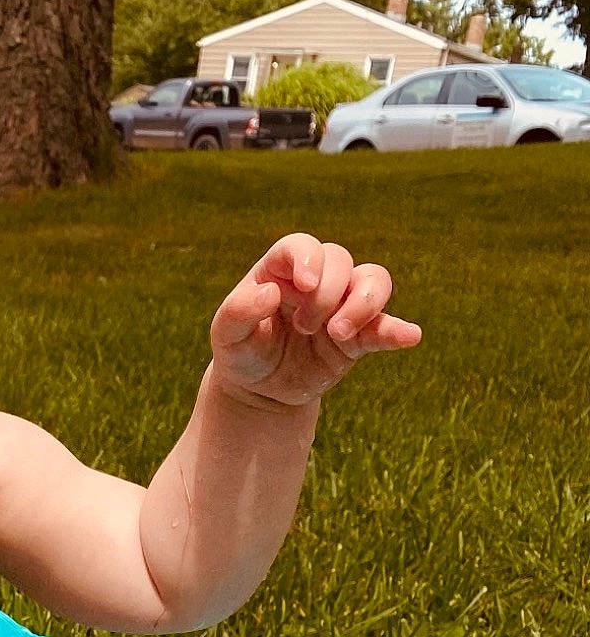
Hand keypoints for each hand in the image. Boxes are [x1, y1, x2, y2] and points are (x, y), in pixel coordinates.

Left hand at [210, 233, 421, 408]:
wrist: (260, 391)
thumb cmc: (241, 353)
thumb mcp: (226, 336)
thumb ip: (239, 312)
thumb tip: (269, 293)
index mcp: (282, 271)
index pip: (302, 246)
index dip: (309, 259)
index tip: (305, 286)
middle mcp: (317, 280)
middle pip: (340, 261)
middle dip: (326, 294)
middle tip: (304, 327)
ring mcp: (341, 305)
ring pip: (372, 281)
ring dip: (362, 303)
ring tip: (338, 334)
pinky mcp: (358, 336)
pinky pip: (383, 326)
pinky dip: (397, 330)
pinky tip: (409, 336)